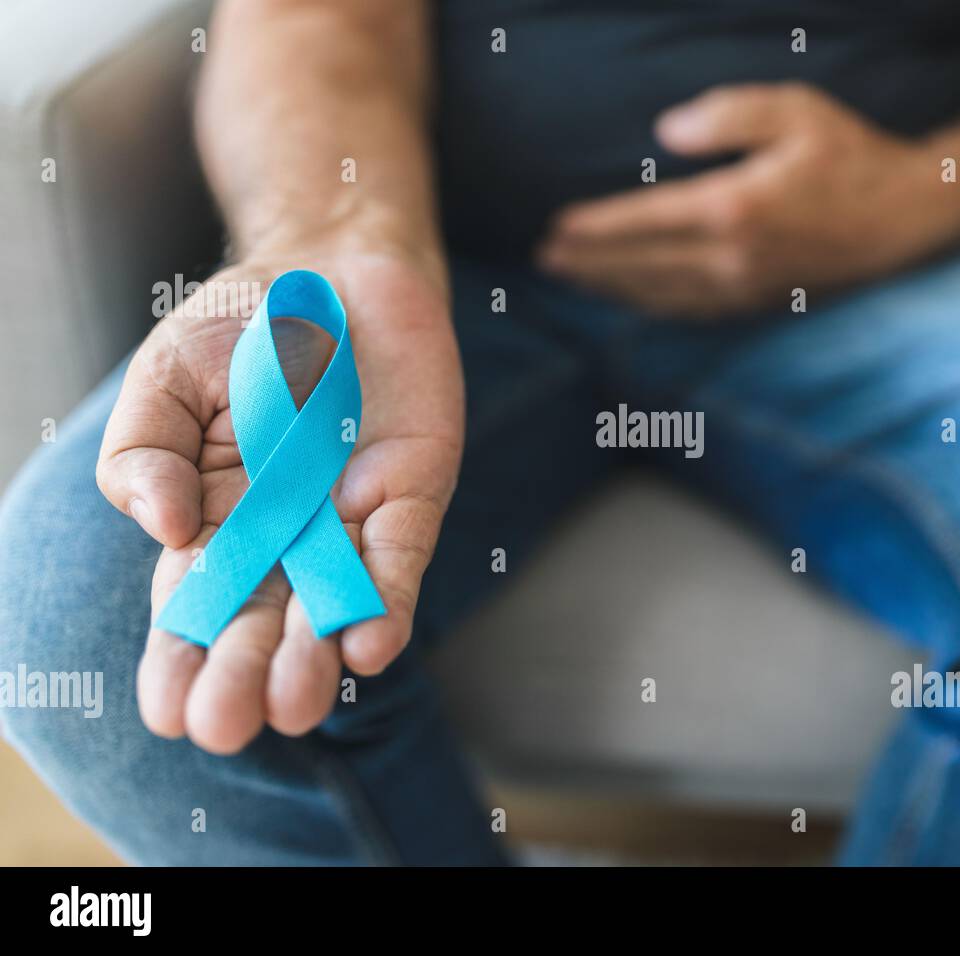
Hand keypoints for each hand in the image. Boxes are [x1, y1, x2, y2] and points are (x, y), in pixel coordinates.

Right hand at [97, 248, 462, 753]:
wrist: (333, 265)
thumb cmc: (242, 328)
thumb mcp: (166, 378)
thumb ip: (145, 451)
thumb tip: (161, 528)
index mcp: (216, 518)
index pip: (196, 603)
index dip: (182, 659)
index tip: (168, 714)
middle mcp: (286, 533)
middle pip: (265, 619)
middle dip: (247, 674)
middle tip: (228, 727)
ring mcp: (351, 517)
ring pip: (334, 604)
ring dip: (316, 658)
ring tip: (295, 705)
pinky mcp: (412, 493)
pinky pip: (399, 555)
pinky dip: (386, 598)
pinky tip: (368, 645)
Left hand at [538, 82, 959, 317]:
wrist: (909, 218)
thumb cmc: (852, 155)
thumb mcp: (795, 110)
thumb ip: (727, 116)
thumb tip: (664, 135)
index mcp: (735, 208)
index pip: (645, 221)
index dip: (595, 228)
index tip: (556, 228)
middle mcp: (733, 259)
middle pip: (642, 266)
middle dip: (589, 264)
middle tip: (545, 260)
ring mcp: (746, 289)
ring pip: (661, 295)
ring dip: (612, 289)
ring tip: (575, 280)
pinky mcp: (760, 303)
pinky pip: (691, 311)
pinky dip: (652, 306)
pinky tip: (633, 299)